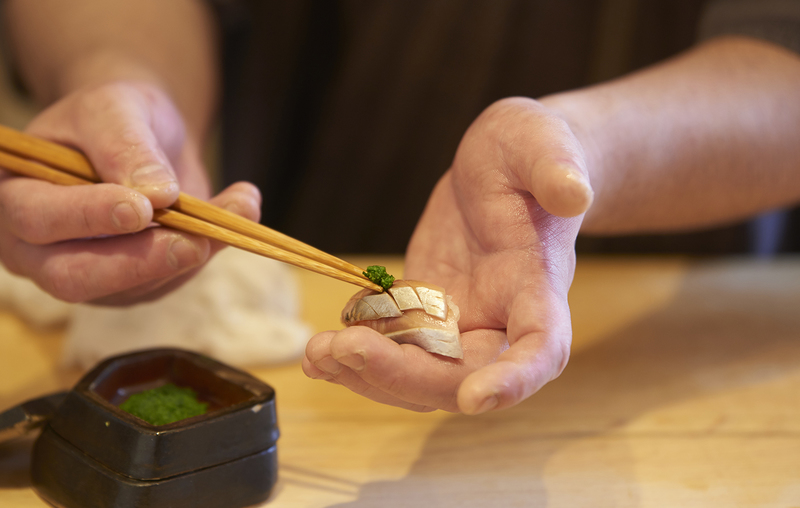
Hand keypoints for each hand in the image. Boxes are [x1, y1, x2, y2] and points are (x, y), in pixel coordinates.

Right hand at [0, 81, 260, 304]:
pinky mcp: (131, 286)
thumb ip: (126, 146)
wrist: (141, 133)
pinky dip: (211, 249)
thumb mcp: (115, 109)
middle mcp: (38, 249)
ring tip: (242, 205)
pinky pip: (170, 281)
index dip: (88, 217)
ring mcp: (85, 274)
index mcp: (14, 197)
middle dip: (141, 261)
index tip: (140, 207)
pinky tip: (238, 212)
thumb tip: (157, 194)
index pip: (39, 219)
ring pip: (135, 286)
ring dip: (193, 251)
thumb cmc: (114, 116)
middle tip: (196, 242)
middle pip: (76, 277)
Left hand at [303, 97, 592, 412]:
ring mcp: (460, 320)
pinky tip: (318, 352)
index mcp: (538, 287)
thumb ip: (556, 168)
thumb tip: (573, 191)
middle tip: (345, 348)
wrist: (501, 166)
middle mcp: (501, 319)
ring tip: (317, 353)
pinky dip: (358, 358)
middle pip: (463, 376)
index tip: (477, 399)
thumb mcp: (542, 144)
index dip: (514, 380)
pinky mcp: (424, 312)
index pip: (540, 349)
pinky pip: (395, 351)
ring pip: (422, 375)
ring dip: (370, 375)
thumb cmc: (531, 152)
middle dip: (405, 375)